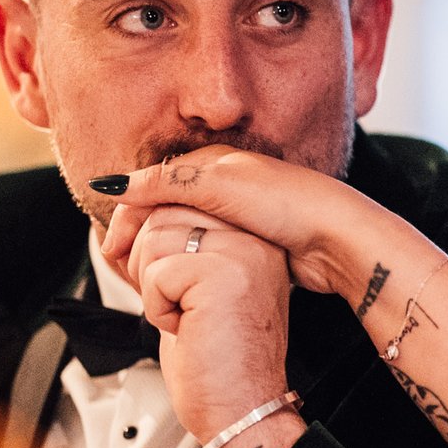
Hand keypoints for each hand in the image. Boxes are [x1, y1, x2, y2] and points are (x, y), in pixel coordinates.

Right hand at [97, 147, 375, 298]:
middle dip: (140, 238)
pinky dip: (189, 268)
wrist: (336, 239)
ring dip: (162, 255)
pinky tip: (181, 284)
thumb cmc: (287, 204)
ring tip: (143, 280)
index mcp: (214, 163)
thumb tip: (116, 185)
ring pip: (186, 237)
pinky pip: (208, 257)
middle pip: (167, 213)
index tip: (110, 247)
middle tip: (122, 269)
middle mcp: (226, 187)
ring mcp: (239, 218)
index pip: (154, 186)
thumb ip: (165, 182)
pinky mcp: (253, 246)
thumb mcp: (218, 184)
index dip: (128, 215)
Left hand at [123, 208, 305, 447]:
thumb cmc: (216, 361)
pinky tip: (185, 329)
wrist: (241, 411)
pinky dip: (155, 308)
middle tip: (167, 303)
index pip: (178, 196)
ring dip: (151, 287)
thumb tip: (119, 210)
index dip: (141, 227)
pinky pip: (156, 273)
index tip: (138, 267)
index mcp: (253, 235)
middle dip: (142, 258)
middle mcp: (256, 238)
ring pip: (154, 238)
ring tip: (183, 318)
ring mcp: (243, 253)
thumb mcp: (190, 289)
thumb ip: (169, 244)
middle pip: (162, 210)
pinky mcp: (223, 275)